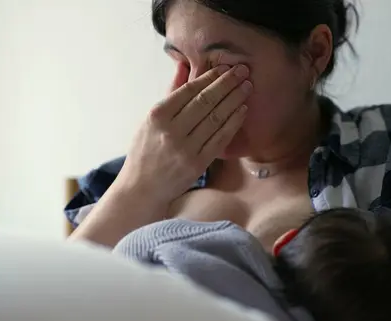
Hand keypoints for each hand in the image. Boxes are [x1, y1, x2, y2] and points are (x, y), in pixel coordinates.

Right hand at [117, 63, 251, 203]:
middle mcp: (172, 131)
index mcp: (158, 115)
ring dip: (234, 100)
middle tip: (243, 71)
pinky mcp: (199, 163)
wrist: (143, 188)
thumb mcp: (151, 118)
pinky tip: (242, 110)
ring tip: (246, 87)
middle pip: (206, 101)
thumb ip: (171, 91)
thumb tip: (184, 63)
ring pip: (216, 118)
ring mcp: (186, 148)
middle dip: (227, 83)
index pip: (189, 90)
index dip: (210, 76)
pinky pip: (220, 138)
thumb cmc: (147, 149)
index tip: (225, 66)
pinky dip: (233, 122)